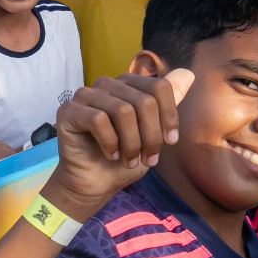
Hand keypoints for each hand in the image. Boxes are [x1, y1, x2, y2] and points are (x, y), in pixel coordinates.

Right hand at [43, 69, 192, 219]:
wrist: (94, 184)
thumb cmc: (124, 158)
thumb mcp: (154, 133)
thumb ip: (168, 104)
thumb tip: (188, 74)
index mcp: (129, 85)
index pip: (159, 87)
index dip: (169, 116)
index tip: (170, 142)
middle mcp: (107, 84)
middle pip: (143, 101)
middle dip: (151, 136)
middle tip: (147, 159)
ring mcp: (86, 95)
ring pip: (122, 110)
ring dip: (131, 143)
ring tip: (129, 160)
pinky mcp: (69, 111)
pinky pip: (98, 119)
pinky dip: (109, 142)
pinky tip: (110, 155)